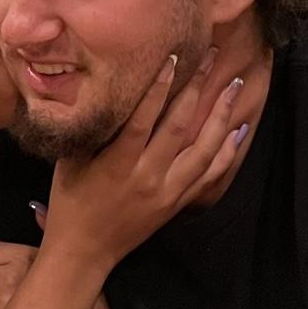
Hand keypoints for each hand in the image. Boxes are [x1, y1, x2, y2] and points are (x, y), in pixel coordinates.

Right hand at [43, 51, 243, 268]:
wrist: (84, 251)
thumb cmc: (71, 203)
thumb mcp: (70, 164)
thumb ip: (90, 131)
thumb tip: (103, 92)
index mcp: (117, 165)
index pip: (144, 119)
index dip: (160, 87)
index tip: (174, 57)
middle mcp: (147, 178)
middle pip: (179, 127)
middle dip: (197, 89)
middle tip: (212, 57)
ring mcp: (166, 192)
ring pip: (203, 150)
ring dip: (221, 116)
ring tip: (235, 87)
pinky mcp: (176, 204)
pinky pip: (209, 175)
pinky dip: (226, 152)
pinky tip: (237, 131)